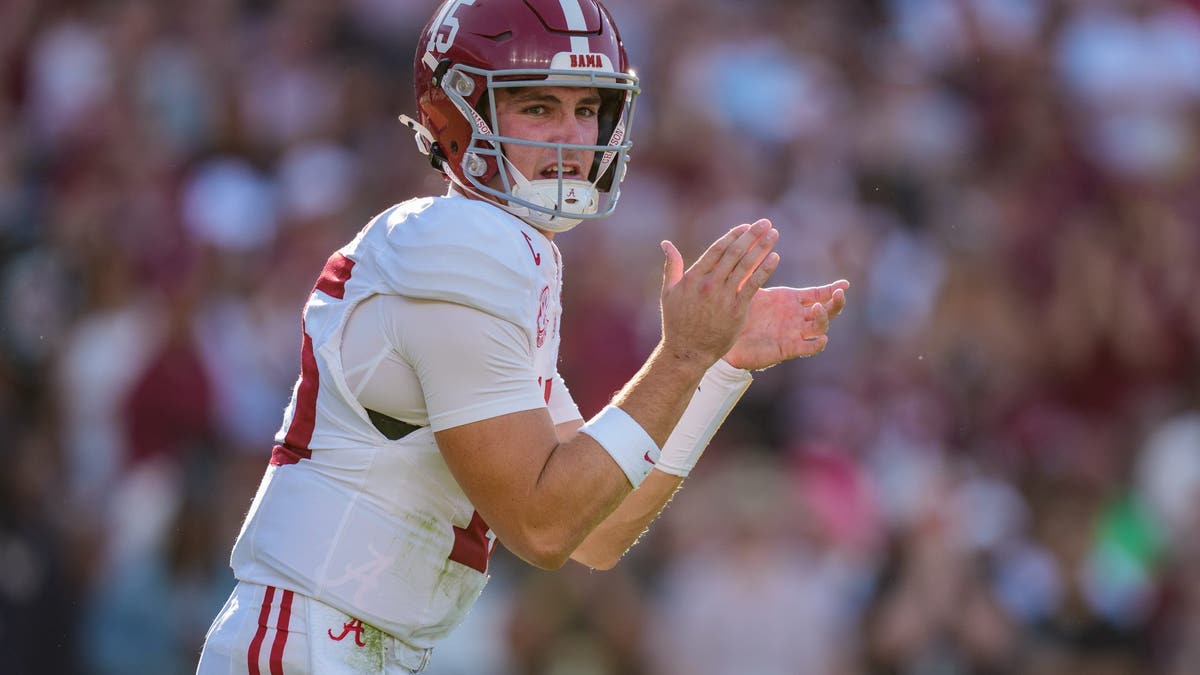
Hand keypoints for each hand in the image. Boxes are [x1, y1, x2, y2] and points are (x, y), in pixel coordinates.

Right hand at [659, 219, 779, 366]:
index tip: (746, 226)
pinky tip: (775, 257)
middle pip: (734, 253)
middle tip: (765, 223)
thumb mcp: (669, 292)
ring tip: (773, 234)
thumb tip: (666, 243)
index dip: (733, 235)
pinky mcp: (736, 310)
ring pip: (746, 265)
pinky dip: (764, 269)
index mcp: (694, 277)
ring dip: (761, 247)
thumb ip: (672, 266)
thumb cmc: (676, 323)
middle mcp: (709, 283)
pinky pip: (753, 285)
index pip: (717, 249)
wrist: (687, 352)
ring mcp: (723, 296)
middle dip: (751, 235)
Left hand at [722, 280, 848, 370]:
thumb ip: (755, 269)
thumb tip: (755, 242)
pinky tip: (821, 339)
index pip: (818, 293)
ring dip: (824, 318)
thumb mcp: (748, 287)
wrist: (726, 337)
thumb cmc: (738, 311)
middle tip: (839, 293)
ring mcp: (794, 333)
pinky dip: (817, 345)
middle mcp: (797, 316)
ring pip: (820, 327)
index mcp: (791, 300)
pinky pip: (808, 348)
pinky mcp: (788, 348)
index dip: (833, 289)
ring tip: (817, 308)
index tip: (845, 284)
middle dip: (836, 302)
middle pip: (827, 309)